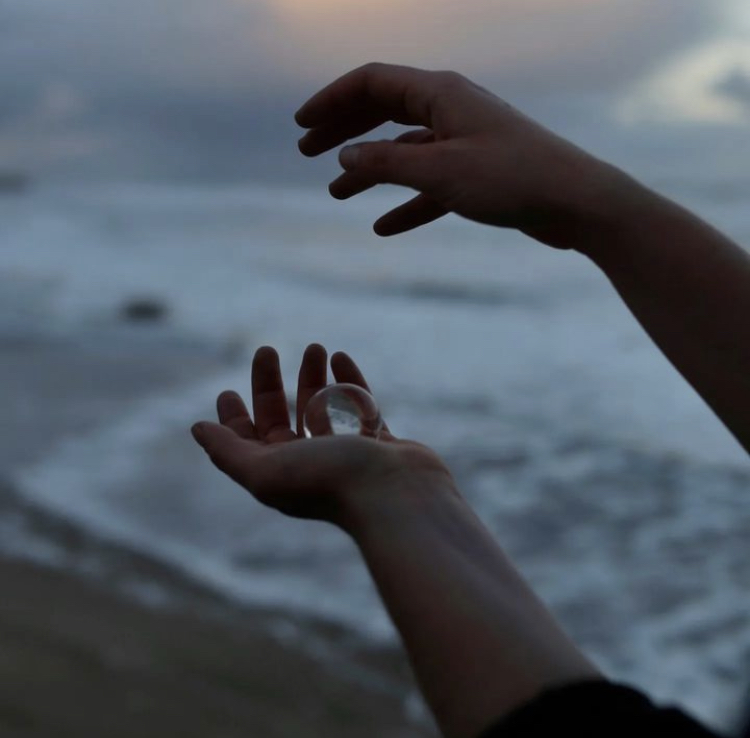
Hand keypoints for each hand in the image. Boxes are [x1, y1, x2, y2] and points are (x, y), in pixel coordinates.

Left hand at [191, 344, 455, 532]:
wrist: (396, 494)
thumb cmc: (328, 481)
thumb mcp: (264, 469)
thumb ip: (228, 451)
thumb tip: (197, 429)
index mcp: (279, 473)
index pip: (247, 443)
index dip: (233, 419)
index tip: (227, 391)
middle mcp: (309, 463)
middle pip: (281, 418)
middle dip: (270, 385)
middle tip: (265, 351)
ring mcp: (346, 452)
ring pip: (321, 406)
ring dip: (312, 376)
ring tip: (314, 347)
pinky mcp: (378, 441)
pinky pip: (360, 403)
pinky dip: (349, 380)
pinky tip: (340, 357)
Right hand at [296, 62, 631, 248]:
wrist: (576, 204)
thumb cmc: (512, 178)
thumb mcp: (439, 171)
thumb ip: (386, 165)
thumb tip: (344, 158)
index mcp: (441, 94)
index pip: (373, 83)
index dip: (332, 100)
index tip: (301, 125)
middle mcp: (450, 111)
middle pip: (383, 112)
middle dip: (343, 131)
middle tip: (307, 152)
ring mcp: (464, 143)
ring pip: (403, 152)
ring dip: (368, 171)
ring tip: (335, 194)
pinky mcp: (477, 175)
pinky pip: (429, 186)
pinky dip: (404, 204)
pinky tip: (383, 228)